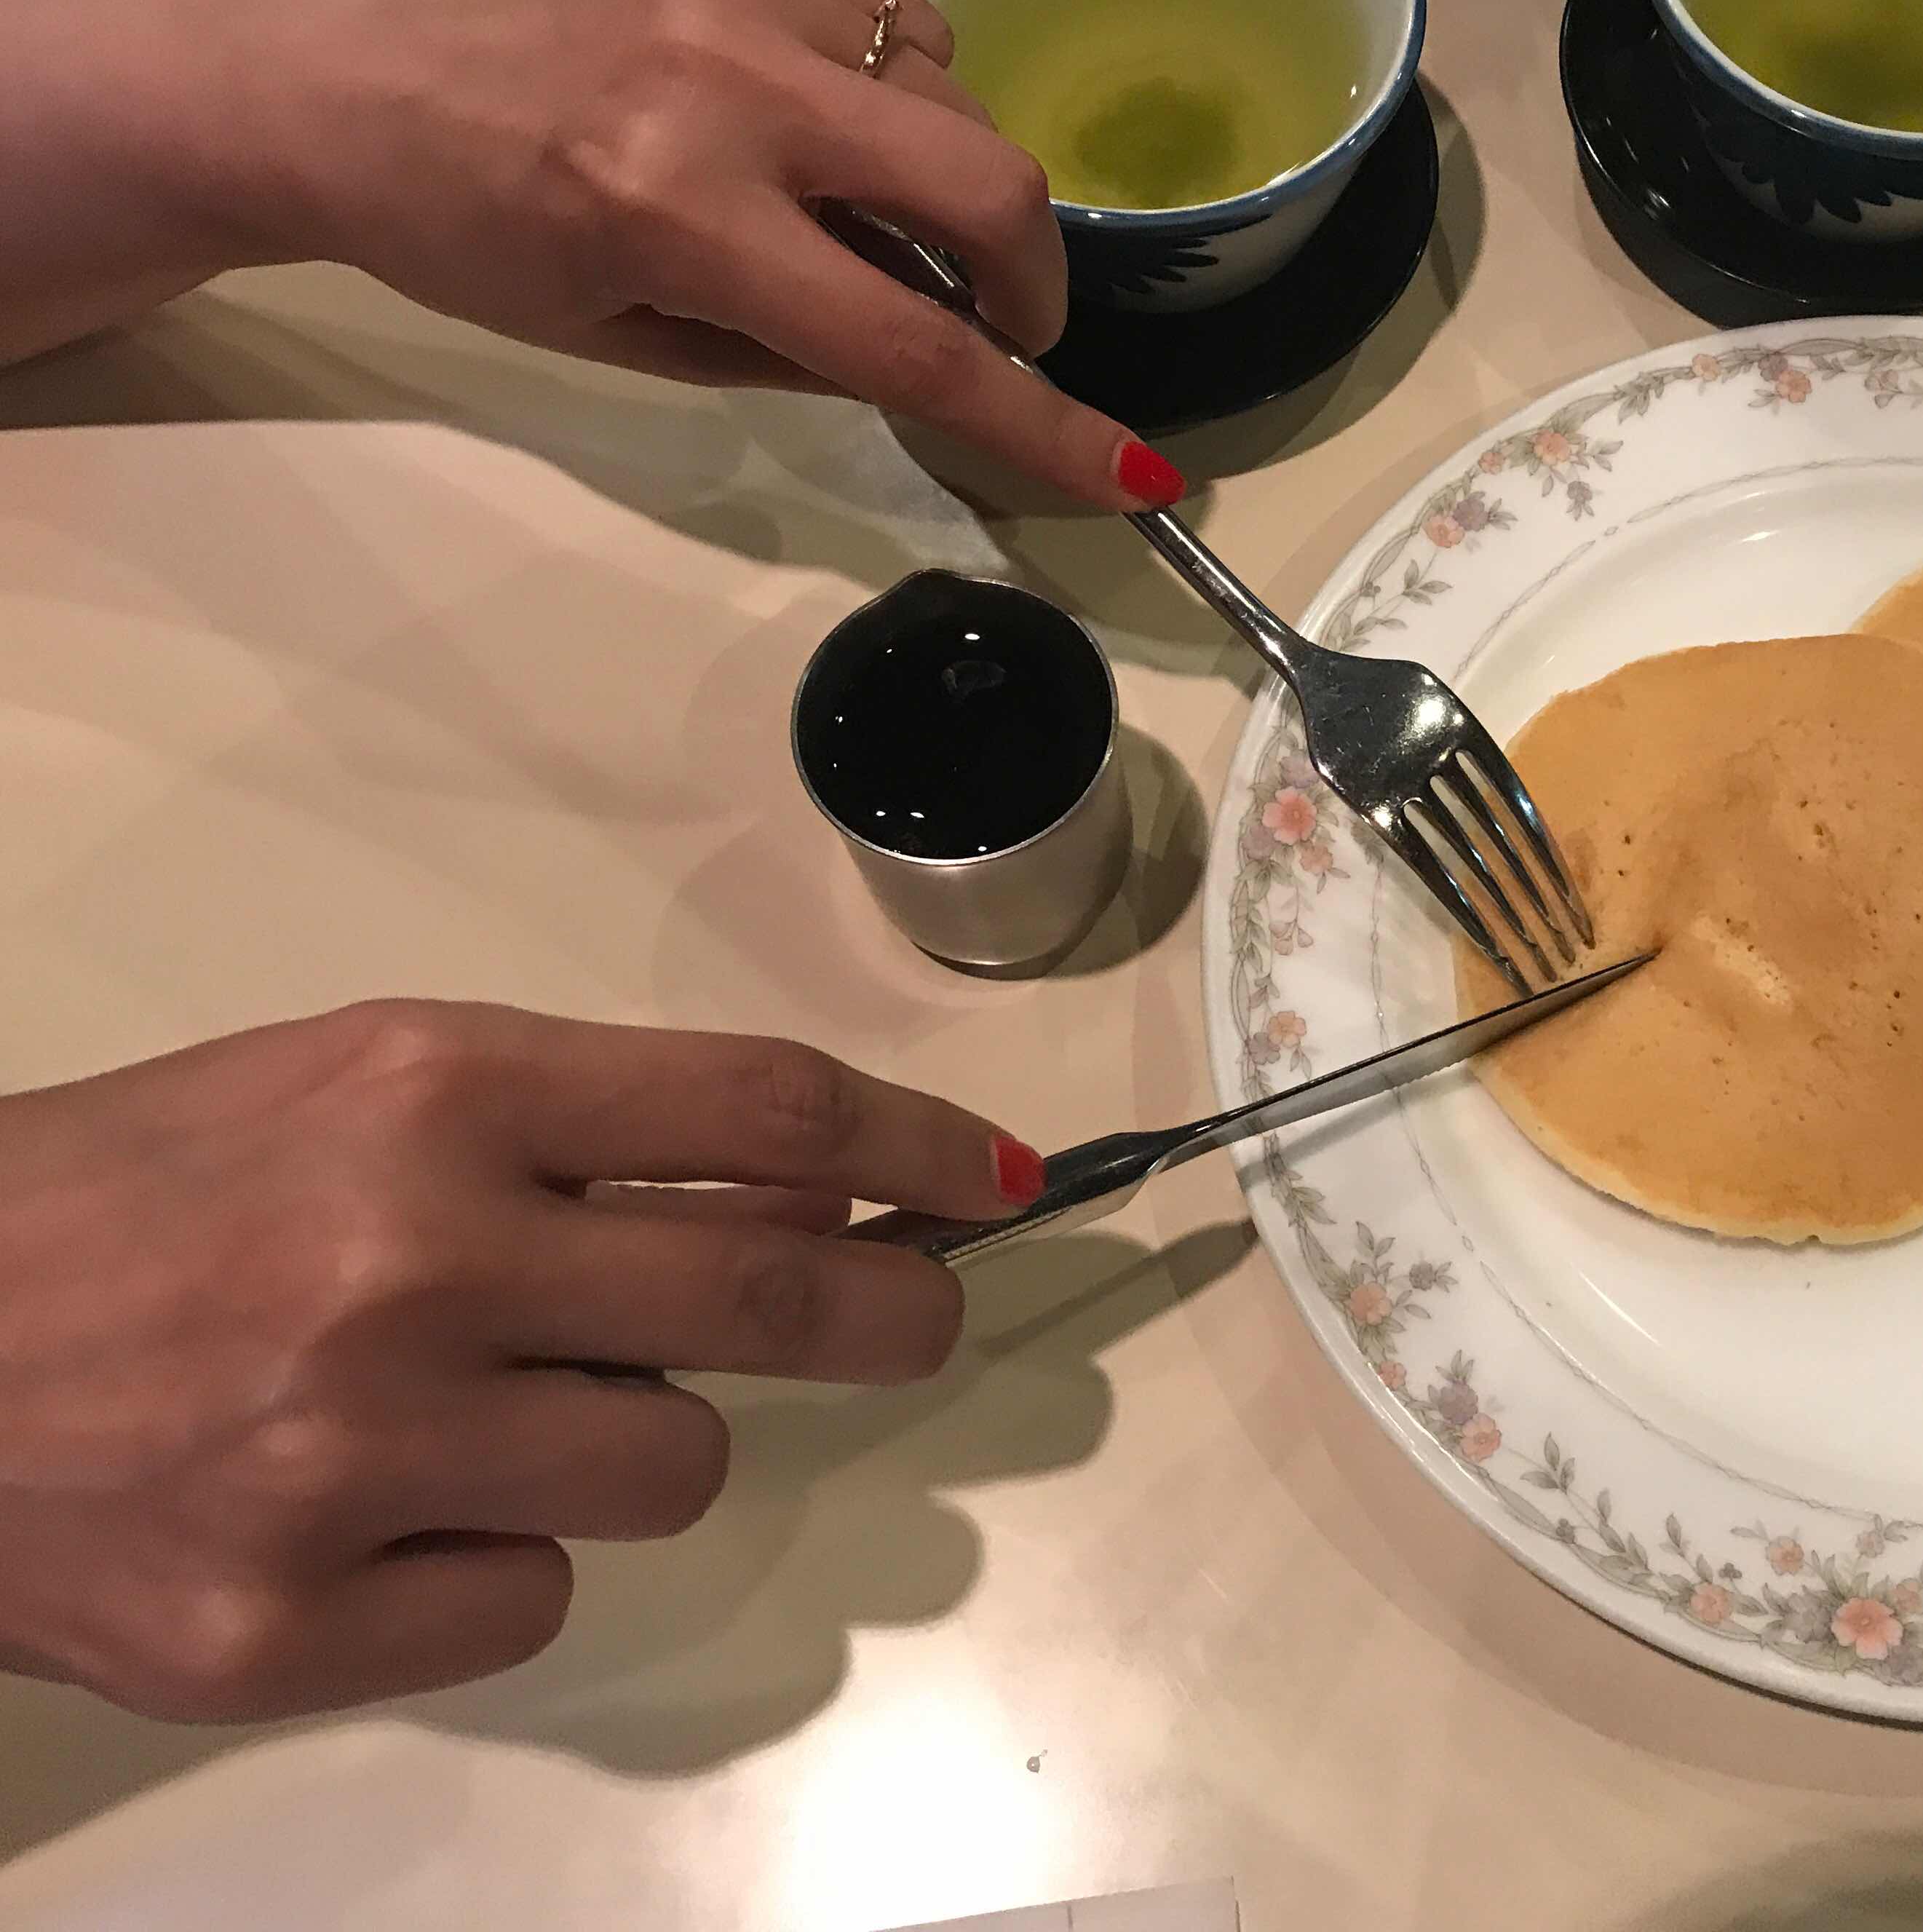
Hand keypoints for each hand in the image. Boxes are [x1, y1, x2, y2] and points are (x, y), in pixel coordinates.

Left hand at [0, 0, 1179, 508]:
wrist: (346, 69)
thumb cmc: (477, 234)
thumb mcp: (634, 339)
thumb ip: (808, 351)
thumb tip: (959, 357)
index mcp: (677, 213)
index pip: (910, 340)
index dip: (1037, 421)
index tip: (1131, 471)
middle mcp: (722, 78)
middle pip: (986, 181)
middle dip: (1026, 273)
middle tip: (998, 312)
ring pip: (952, 88)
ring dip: (935, 164)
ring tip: (840, 180)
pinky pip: (897, 7)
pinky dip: (883, 71)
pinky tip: (798, 86)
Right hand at [0, 1000, 1043, 1721]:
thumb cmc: (134, 1196)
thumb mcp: (350, 1092)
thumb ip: (573, 1132)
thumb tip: (801, 1187)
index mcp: (433, 1094)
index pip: (763, 1109)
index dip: (914, 1140)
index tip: (992, 1178)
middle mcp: (415, 1265)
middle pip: (774, 1294)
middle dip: (894, 1309)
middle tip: (917, 1315)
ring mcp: (354, 1460)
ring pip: (671, 1473)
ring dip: (638, 1442)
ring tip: (500, 1410)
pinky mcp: (285, 1628)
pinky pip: (529, 1601)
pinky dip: (495, 1559)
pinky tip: (375, 1514)